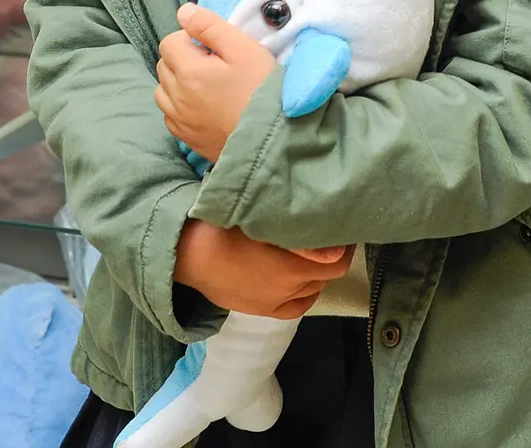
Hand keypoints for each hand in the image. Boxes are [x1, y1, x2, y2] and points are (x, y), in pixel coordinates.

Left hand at [156, 3, 276, 160]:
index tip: (214, 48)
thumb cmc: (262, 90)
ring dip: (178, 82)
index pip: (169, 42)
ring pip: (163, 91)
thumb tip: (183, 12)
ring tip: (207, 85)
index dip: (191, 39)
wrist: (273, 140)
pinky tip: (204, 106)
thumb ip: (210, 26)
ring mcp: (180, 120)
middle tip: (214, 65)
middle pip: (164, 65)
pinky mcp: (186, 138)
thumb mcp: (244, 49)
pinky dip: (180, 106)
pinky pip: (170, 115)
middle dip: (183, 58)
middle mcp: (176, 96)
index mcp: (188, 71)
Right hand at [173, 219, 351, 317]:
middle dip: (331, 257)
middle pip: (325, 276)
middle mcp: (287, 291)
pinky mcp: (259, 310)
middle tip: (327, 235)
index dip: (344, 245)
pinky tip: (303, 282)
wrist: (186, 253)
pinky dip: (304, 294)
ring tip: (312, 253)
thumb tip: (334, 243)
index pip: (336, 262)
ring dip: (316, 273)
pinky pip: (294, 307)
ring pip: (311, 291)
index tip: (342, 228)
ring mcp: (273, 304)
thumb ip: (299, 231)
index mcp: (292, 269)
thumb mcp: (262, 219)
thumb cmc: (223, 226)